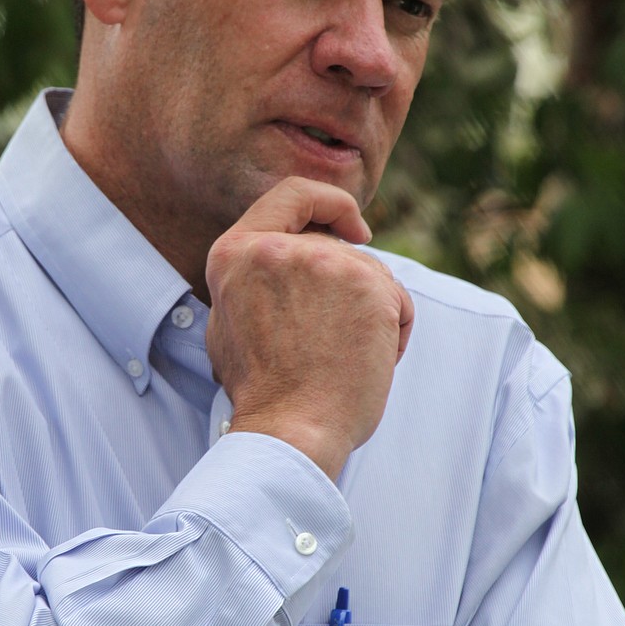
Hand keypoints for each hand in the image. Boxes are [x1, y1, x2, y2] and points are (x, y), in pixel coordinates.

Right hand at [205, 178, 412, 479]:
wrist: (290, 430)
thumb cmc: (262, 392)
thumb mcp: (229, 322)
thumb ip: (252, 279)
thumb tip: (282, 256)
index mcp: (235, 252)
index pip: (292, 195)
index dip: (328, 203)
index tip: (352, 227)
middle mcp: (278, 248)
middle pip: (335, 246)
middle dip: (346, 287)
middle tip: (333, 341)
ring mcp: (325, 262)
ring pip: (368, 274)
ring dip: (368, 313)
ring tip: (344, 359)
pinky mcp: (368, 285)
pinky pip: (395, 300)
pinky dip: (392, 331)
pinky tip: (369, 362)